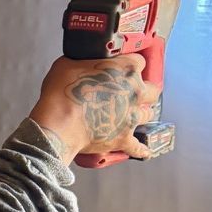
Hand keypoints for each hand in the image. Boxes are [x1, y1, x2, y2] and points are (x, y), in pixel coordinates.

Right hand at [29, 54, 160, 163]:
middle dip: (144, 90)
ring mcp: (132, 117)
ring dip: (141, 113)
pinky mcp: (125, 139)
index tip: (123, 69)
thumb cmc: (62, 91)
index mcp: (125, 69)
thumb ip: (84, 61)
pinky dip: (141, 148)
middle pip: (152, 89)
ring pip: (149, 114)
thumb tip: (83, 63)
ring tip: (132, 115)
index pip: (139, 61)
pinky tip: (144, 150)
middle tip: (132, 93)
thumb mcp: (68, 63)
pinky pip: (139, 147)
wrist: (59, 123)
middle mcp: (135, 92)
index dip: (130, 65)